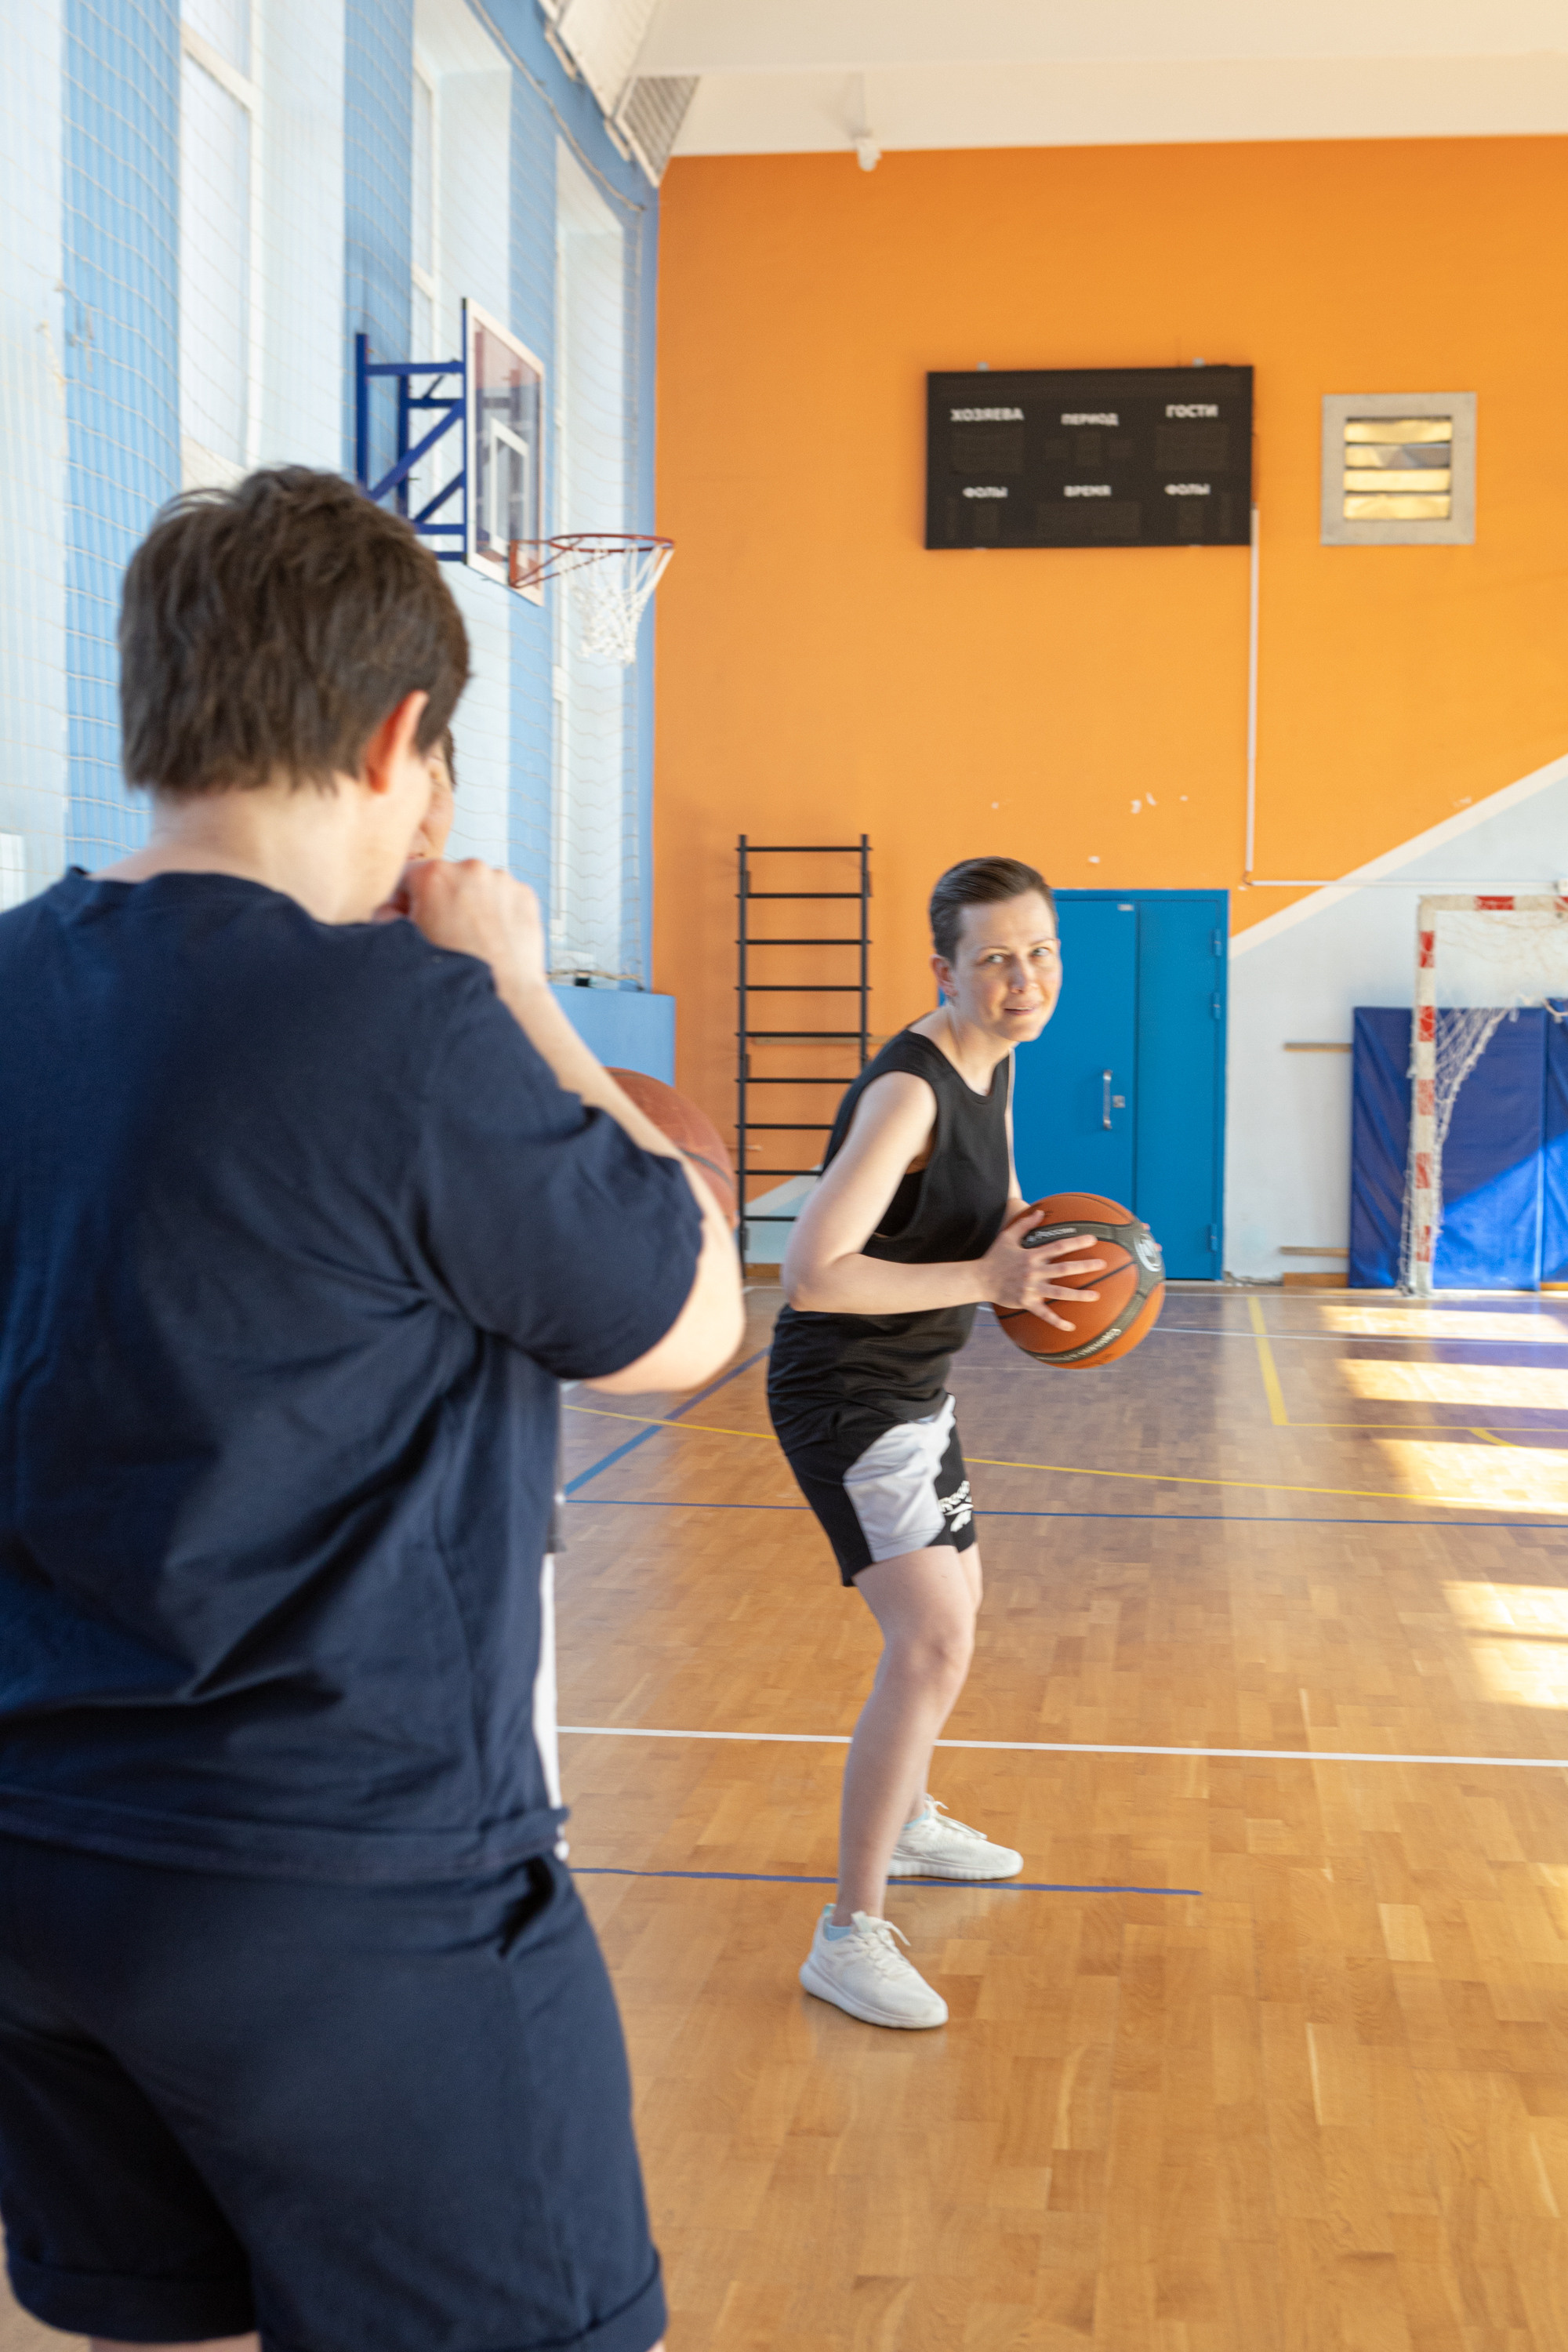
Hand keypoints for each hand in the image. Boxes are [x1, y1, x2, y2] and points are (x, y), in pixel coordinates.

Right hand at [401, 860, 547, 1001]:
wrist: (505, 994)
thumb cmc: (456, 972)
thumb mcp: (407, 942)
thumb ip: (386, 917)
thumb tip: (387, 910)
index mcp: (434, 874)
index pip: (408, 877)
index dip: (404, 900)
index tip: (410, 916)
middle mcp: (470, 868)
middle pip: (445, 879)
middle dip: (440, 901)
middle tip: (444, 933)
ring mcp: (502, 880)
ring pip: (477, 886)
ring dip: (471, 903)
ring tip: (472, 938)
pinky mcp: (525, 894)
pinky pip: (503, 896)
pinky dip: (497, 910)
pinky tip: (493, 936)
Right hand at [980, 1204, 1103, 1330]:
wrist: (979, 1279)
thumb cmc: (995, 1257)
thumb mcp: (1007, 1237)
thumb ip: (1024, 1224)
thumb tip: (1040, 1212)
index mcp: (1032, 1256)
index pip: (1058, 1247)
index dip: (1076, 1243)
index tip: (1092, 1239)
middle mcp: (1034, 1272)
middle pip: (1064, 1269)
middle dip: (1084, 1266)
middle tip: (1102, 1264)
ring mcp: (1031, 1289)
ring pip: (1059, 1292)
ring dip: (1078, 1295)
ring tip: (1096, 1295)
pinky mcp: (1026, 1302)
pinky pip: (1044, 1314)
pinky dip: (1057, 1322)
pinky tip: (1071, 1326)